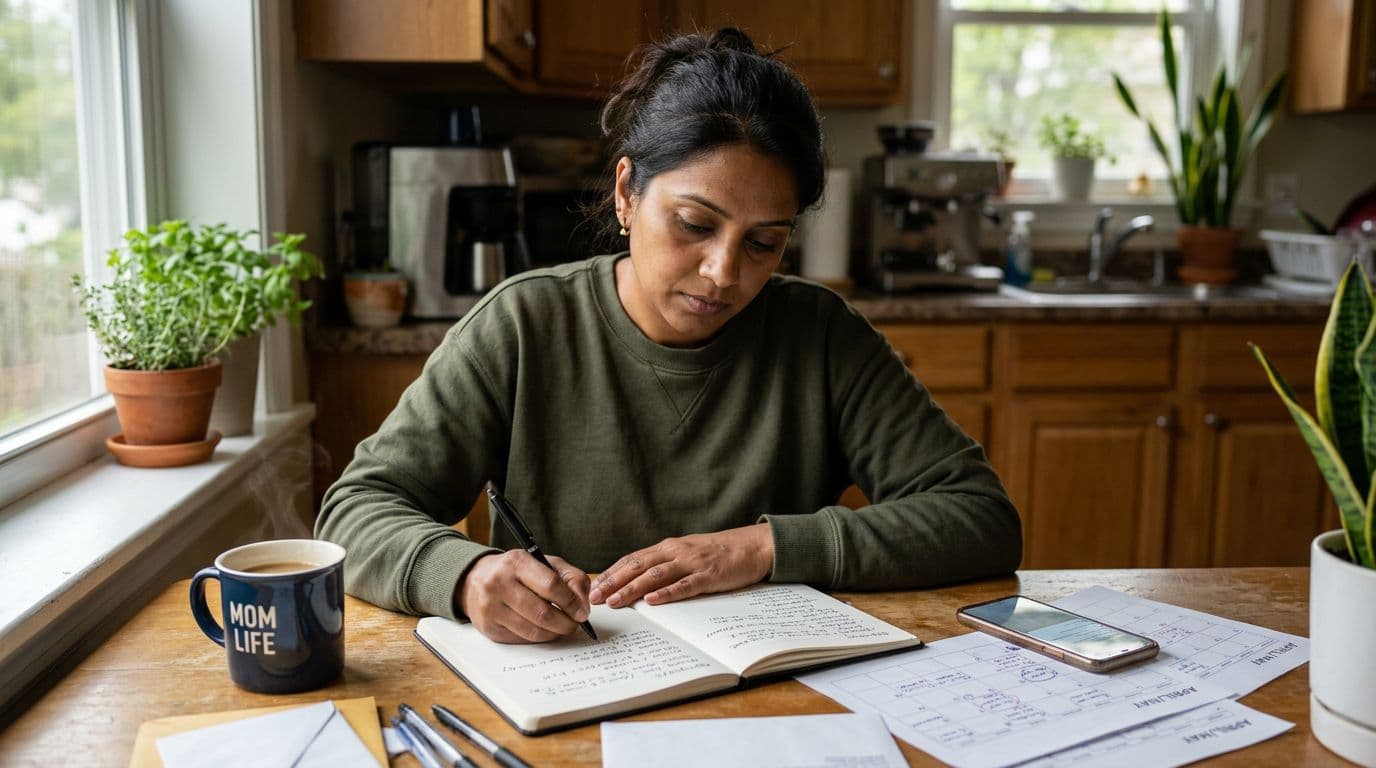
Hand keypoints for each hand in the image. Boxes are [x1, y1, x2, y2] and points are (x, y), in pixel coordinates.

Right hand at [457, 550, 591, 643]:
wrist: (475, 579)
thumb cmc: (516, 572)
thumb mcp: (544, 563)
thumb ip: (570, 578)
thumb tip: (583, 605)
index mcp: (517, 562)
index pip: (551, 585)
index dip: (571, 602)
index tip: (582, 613)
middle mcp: (499, 583)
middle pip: (542, 613)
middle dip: (565, 623)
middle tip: (574, 625)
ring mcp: (491, 607)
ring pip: (532, 631)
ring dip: (553, 634)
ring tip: (561, 628)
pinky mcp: (488, 627)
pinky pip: (521, 639)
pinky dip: (537, 637)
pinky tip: (542, 629)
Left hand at [589, 523, 773, 607]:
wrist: (753, 546)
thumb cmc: (719, 553)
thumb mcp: (687, 554)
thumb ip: (666, 564)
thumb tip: (639, 582)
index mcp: (668, 547)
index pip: (632, 560)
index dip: (611, 573)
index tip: (592, 586)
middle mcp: (676, 551)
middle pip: (637, 566)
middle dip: (613, 582)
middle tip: (593, 597)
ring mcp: (692, 562)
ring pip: (655, 575)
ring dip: (632, 589)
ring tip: (615, 601)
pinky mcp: (708, 575)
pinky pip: (684, 585)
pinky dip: (666, 593)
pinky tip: (652, 600)